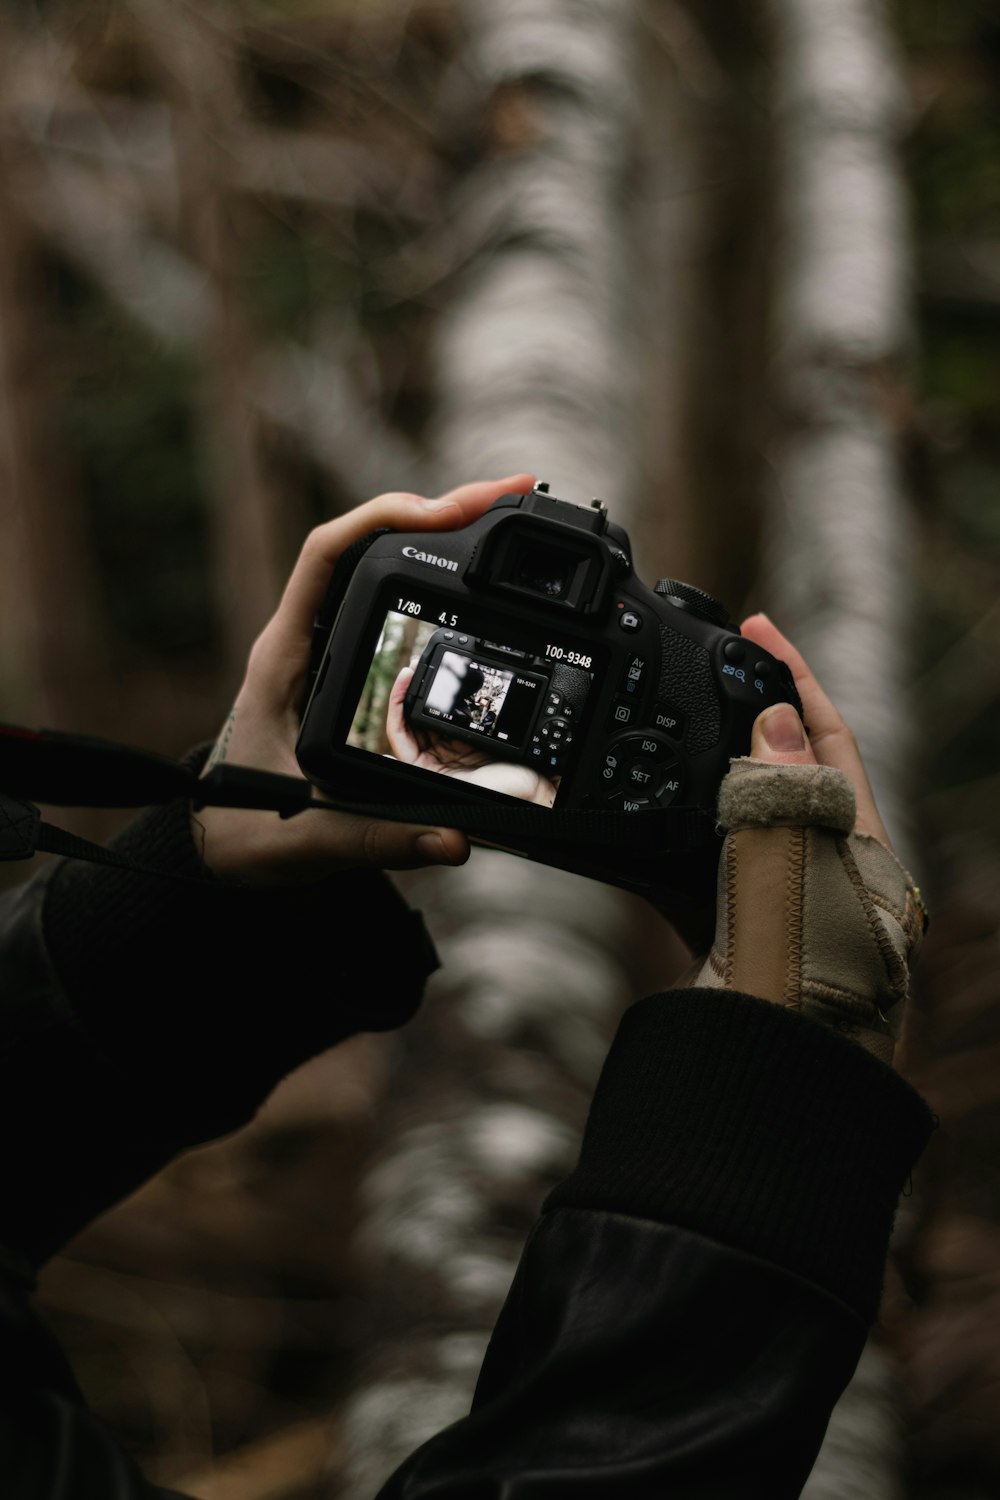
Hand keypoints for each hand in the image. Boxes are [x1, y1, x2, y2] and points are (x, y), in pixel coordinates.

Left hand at [193, 474, 534, 882]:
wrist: (223, 845)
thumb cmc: (247, 831)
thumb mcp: (311, 839)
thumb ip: (378, 839)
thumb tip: (454, 838)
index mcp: (285, 657)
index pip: (326, 554)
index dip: (384, 518)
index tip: (450, 509)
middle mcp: (305, 638)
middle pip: (366, 543)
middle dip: (437, 509)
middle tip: (506, 495)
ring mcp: (326, 647)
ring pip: (378, 566)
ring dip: (437, 535)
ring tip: (500, 515)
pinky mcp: (347, 665)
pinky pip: (387, 601)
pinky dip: (433, 575)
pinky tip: (474, 572)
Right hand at [680, 614, 924, 1064]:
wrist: (771, 1099)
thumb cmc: (805, 998)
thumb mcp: (795, 878)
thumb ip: (782, 797)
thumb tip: (775, 721)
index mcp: (860, 847)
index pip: (829, 738)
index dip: (796, 675)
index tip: (757, 624)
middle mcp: (827, 871)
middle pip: (786, 770)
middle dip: (747, 714)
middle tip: (702, 670)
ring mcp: (782, 906)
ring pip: (739, 818)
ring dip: (701, 774)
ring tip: (662, 731)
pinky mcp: (740, 941)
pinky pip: (703, 873)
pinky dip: (671, 843)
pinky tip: (638, 825)